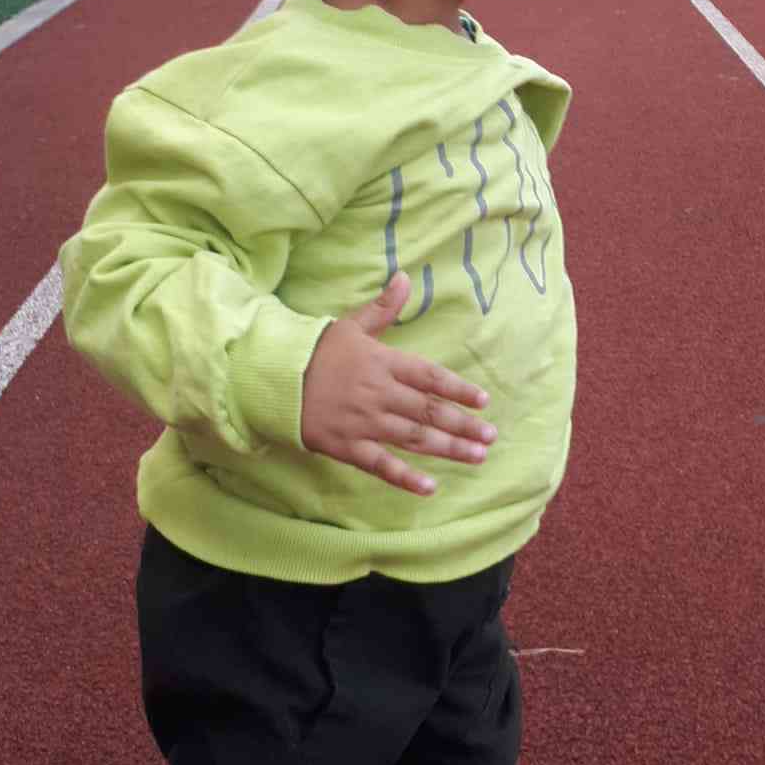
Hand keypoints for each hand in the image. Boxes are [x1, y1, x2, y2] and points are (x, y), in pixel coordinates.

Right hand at [301, 273, 496, 494]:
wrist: (274, 378)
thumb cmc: (318, 351)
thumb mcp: (352, 325)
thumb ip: (384, 307)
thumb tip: (405, 277)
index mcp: (384, 363)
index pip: (431, 376)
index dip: (458, 389)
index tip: (483, 401)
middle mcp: (380, 394)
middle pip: (429, 411)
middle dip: (463, 425)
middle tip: (490, 437)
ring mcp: (365, 422)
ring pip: (414, 438)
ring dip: (448, 449)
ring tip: (477, 457)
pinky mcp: (347, 447)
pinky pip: (381, 465)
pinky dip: (406, 477)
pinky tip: (430, 487)